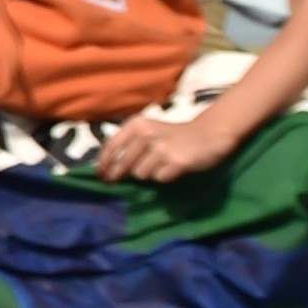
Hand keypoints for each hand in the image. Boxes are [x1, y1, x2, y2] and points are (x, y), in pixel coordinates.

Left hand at [92, 106, 245, 183]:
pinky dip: (163, 177)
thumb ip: (128, 146)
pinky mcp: (177, 161)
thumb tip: (105, 168)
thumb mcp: (148, 132)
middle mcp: (147, 134)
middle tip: (113, 182)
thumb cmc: (172, 136)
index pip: (111, 146)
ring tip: (159, 166)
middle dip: (117, 175)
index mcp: (137, 125)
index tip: (98, 175)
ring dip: (147, 174)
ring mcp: (162, 148)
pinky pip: (159, 179)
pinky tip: (172, 169)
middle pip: (123, 164)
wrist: (208, 134)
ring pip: (141, 174)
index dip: (102, 163)